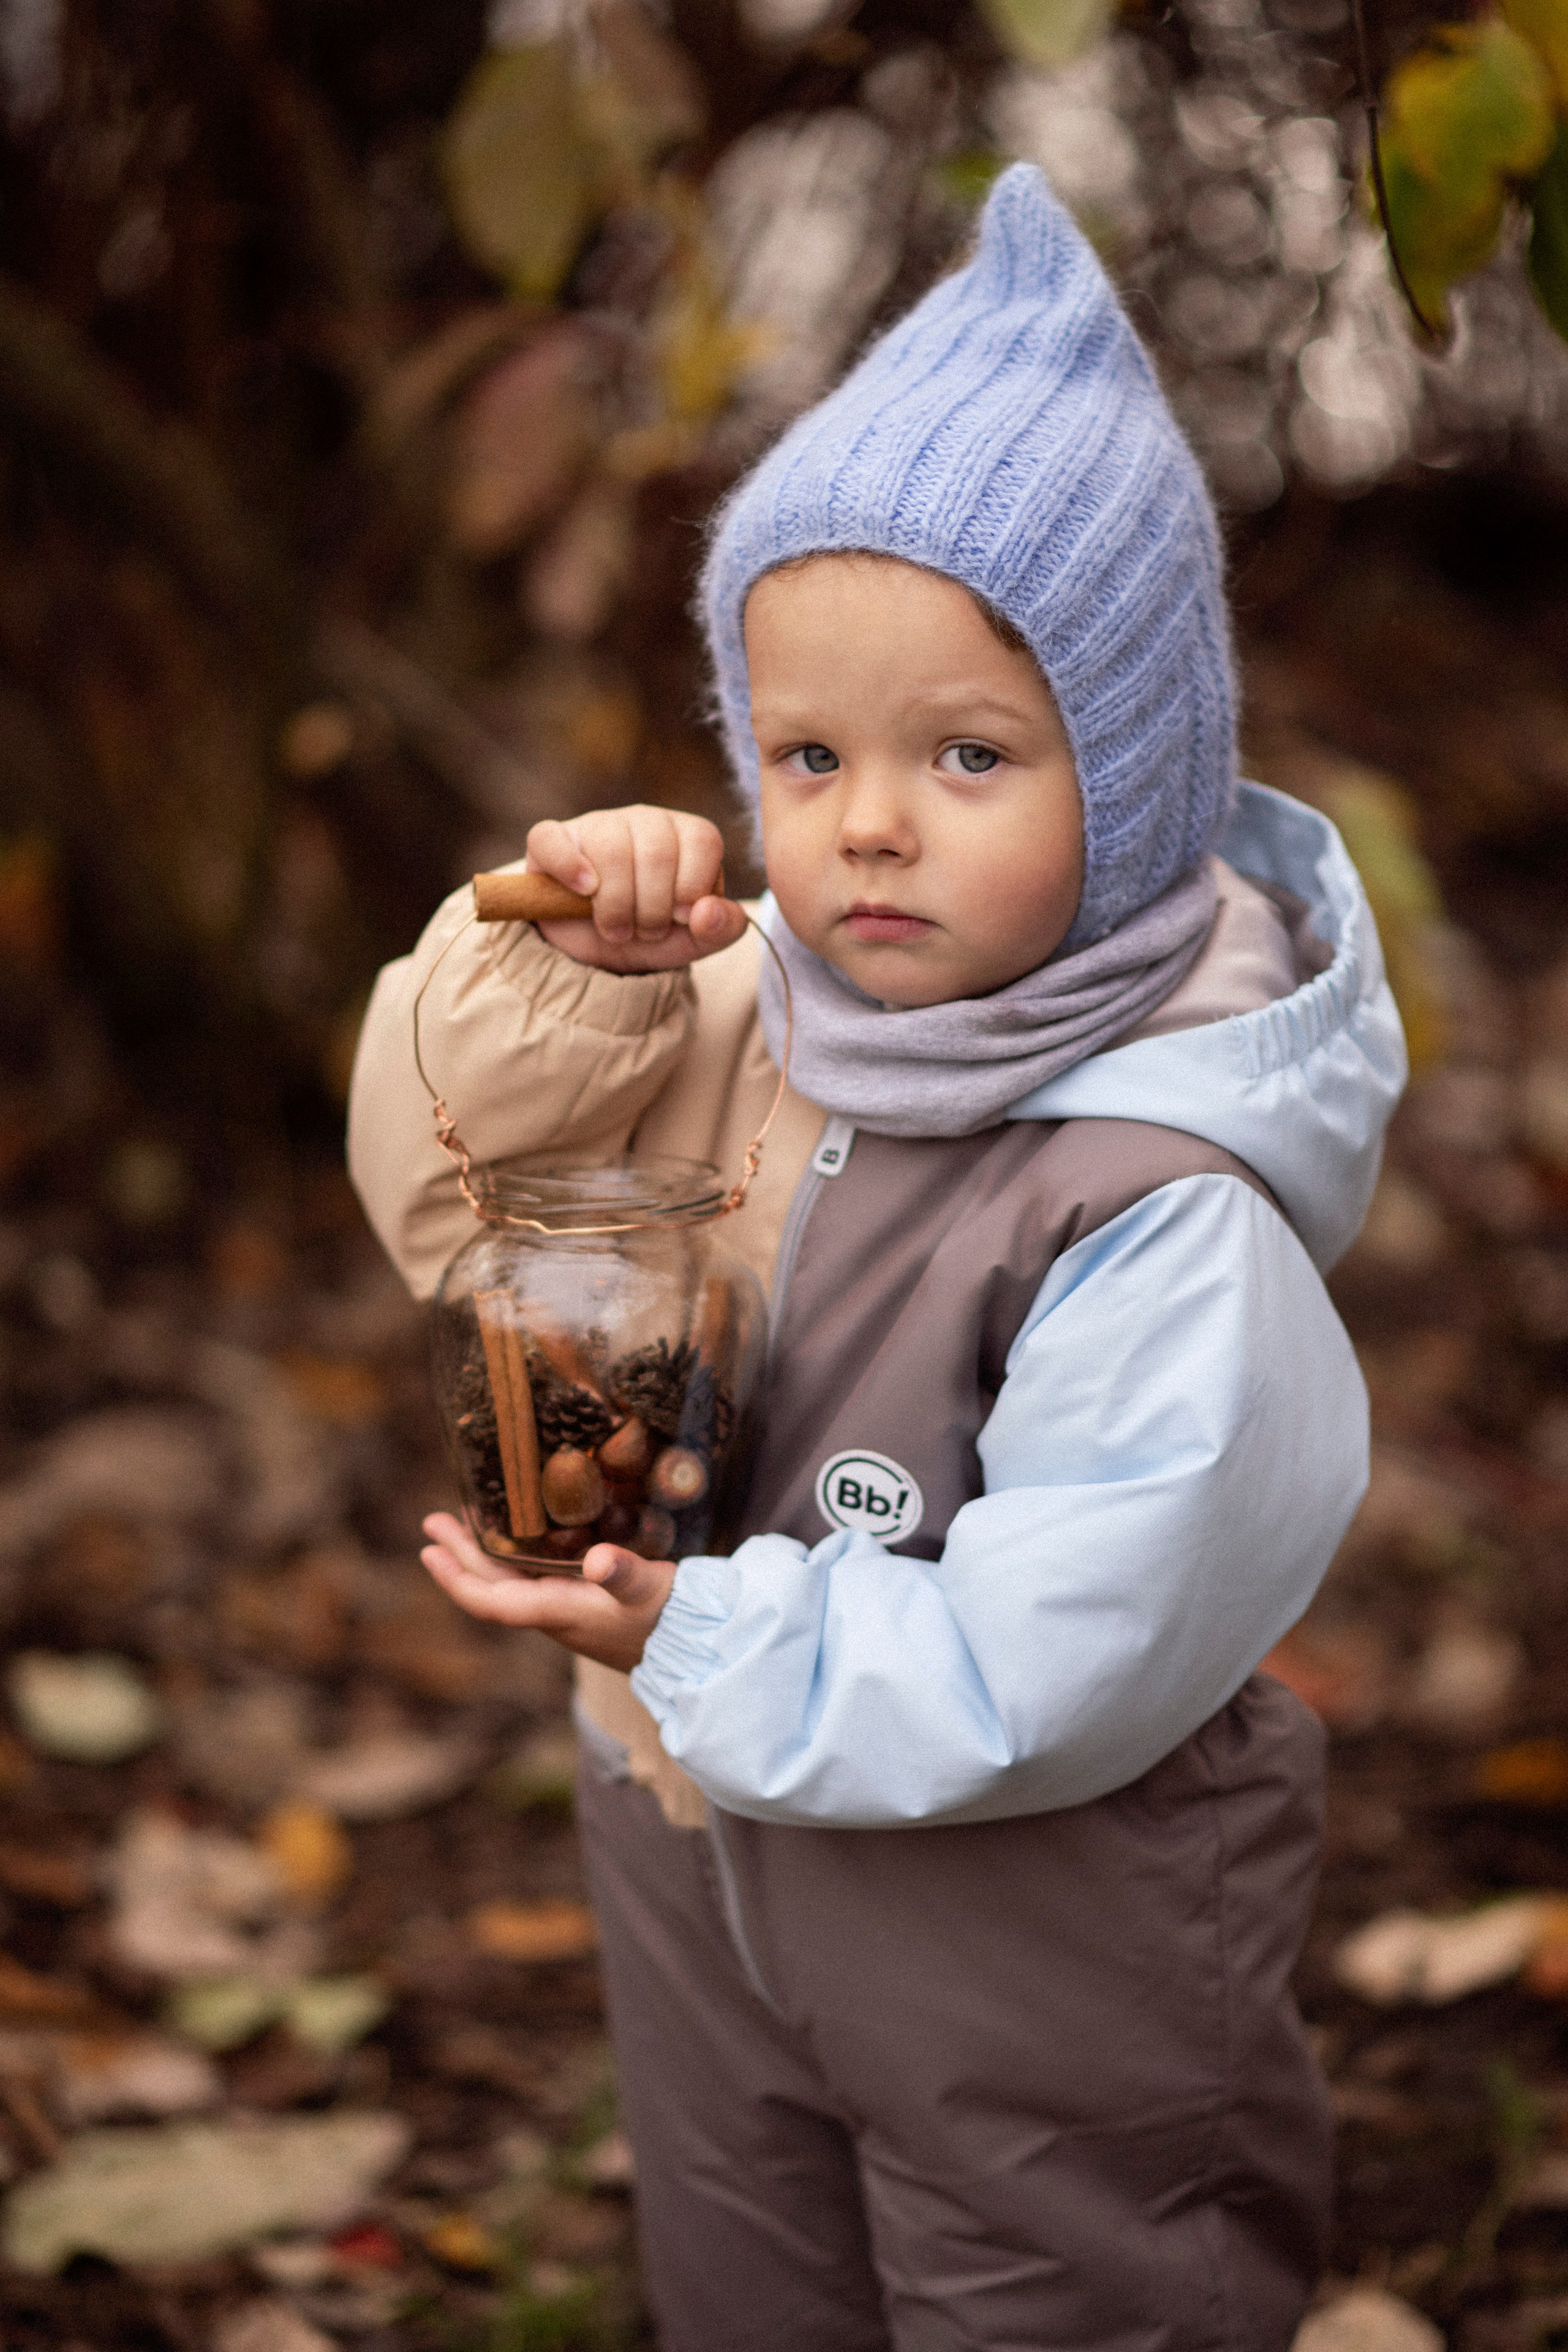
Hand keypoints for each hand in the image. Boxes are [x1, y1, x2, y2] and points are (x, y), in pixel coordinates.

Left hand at [420, 1510, 674, 1672]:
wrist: (698, 1649)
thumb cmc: (672, 1619)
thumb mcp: (649, 1589)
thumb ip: (624, 1574)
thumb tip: (598, 1560)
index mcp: (559, 1612)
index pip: (493, 1602)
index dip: (458, 1580)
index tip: (430, 1552)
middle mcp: (555, 1615)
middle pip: (493, 1589)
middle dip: (461, 1556)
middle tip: (433, 1522)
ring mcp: (568, 1612)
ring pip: (511, 1585)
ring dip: (483, 1556)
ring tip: (465, 1523)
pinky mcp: (584, 1606)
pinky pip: (534, 1581)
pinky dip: (515, 1559)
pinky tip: (521, 1540)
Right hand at [524, 806, 746, 973]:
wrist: (599, 953)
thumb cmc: (653, 935)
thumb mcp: (696, 940)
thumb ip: (721, 927)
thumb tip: (706, 913)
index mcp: (686, 834)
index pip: (703, 839)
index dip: (693, 887)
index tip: (680, 919)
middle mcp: (645, 820)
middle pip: (657, 850)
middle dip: (653, 909)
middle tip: (645, 932)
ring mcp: (597, 825)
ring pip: (611, 848)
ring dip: (616, 904)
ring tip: (616, 929)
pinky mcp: (552, 841)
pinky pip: (552, 839)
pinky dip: (569, 867)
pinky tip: (585, 891)